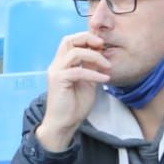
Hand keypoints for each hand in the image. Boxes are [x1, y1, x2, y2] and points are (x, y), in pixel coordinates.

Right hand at [36, 32, 110, 151]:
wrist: (63, 124)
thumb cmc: (75, 106)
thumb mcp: (87, 83)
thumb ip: (91, 70)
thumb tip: (101, 58)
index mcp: (62, 63)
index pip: (71, 41)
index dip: (86, 39)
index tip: (103, 46)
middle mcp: (57, 64)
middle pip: (68, 40)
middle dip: (87, 39)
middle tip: (103, 46)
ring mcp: (56, 71)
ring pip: (74, 53)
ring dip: (95, 57)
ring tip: (107, 66)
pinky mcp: (59, 80)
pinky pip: (78, 71)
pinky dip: (94, 73)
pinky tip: (105, 79)